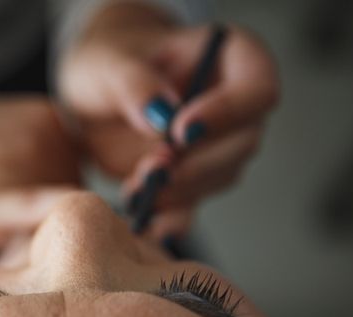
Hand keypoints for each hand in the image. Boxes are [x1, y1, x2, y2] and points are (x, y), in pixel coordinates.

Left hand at [58, 2, 278, 238]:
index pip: (258, 88)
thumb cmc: (109, 64)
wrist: (94, 97)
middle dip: (197, 164)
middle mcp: (234, 105)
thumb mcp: (110, 65)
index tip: (180, 131)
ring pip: (220, 177)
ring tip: (134, 187)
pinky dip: (170, 217)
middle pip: (243, 143)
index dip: (228, 113)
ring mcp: (218, 145)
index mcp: (230, 58)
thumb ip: (135, 86)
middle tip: (153, 171)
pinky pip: (193, 203)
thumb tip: (164, 118)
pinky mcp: (193, 178)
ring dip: (179, 190)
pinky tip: (146, 223)